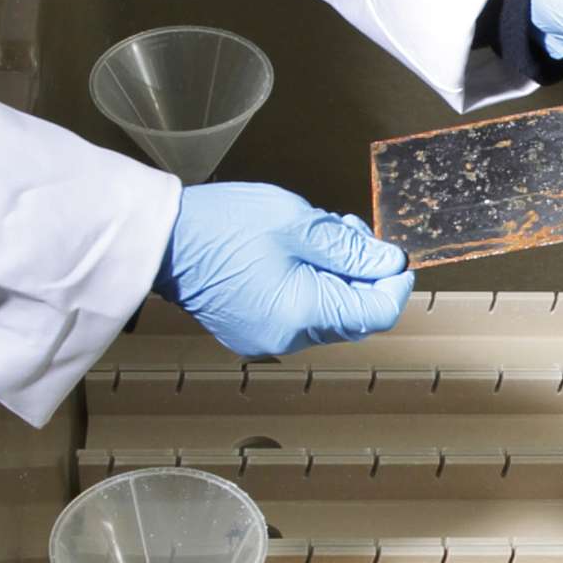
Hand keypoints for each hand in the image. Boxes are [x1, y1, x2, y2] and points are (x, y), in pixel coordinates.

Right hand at [155, 182, 413, 356]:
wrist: (163, 239)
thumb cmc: (224, 224)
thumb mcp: (300, 224)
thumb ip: (351, 249)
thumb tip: (390, 264)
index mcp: (302, 314)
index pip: (375, 313)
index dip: (395, 284)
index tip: (399, 256)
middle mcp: (287, 338)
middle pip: (352, 315)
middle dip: (364, 274)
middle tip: (353, 230)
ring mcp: (266, 339)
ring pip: (327, 314)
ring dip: (336, 277)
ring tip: (322, 234)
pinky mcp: (251, 330)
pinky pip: (298, 314)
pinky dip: (309, 287)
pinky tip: (298, 254)